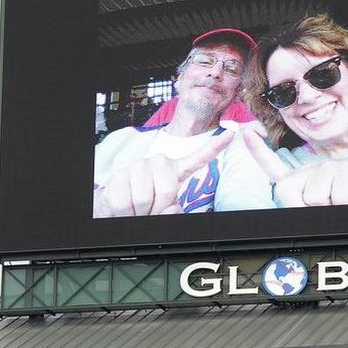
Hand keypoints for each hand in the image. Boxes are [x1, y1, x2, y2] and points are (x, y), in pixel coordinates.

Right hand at [94, 131, 234, 216]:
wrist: (116, 206)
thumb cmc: (146, 208)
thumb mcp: (166, 209)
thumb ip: (175, 210)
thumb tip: (172, 207)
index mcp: (175, 170)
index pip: (199, 157)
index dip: (215, 147)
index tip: (232, 134)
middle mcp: (159, 162)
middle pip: (167, 192)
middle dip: (158, 208)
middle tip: (151, 210)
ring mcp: (138, 166)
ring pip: (144, 199)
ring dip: (140, 213)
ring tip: (138, 209)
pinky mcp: (119, 175)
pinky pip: (125, 203)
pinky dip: (125, 213)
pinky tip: (126, 208)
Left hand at [242, 129, 347, 206]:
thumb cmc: (343, 210)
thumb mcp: (313, 212)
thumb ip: (295, 203)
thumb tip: (285, 189)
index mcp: (301, 181)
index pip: (273, 165)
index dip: (257, 149)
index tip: (245, 130)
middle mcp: (313, 169)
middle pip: (289, 190)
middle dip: (305, 207)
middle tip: (328, 209)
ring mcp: (331, 166)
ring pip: (314, 196)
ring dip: (330, 208)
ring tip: (342, 204)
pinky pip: (337, 195)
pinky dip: (345, 205)